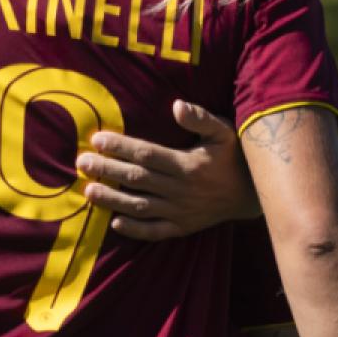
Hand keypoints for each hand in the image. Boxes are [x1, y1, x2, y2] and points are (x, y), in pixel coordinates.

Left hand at [77, 100, 258, 240]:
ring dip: (112, 199)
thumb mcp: (225, 132)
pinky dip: (136, 230)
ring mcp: (181, 211)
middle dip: (107, 170)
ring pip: (141, 206)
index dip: (121, 147)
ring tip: (88, 191)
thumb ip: (201, 119)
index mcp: (188, 165)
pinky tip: (115, 223)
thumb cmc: (234, 157)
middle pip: (137, 179)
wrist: (255, 194)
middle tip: (82, 162)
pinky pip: (156, 231)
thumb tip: (177, 105)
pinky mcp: (183, 227)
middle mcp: (182, 189)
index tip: (97, 139)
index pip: (147, 154)